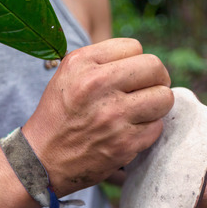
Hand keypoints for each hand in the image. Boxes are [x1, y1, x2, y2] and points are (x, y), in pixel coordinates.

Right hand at [22, 38, 173, 196]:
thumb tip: (145, 61)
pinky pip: (158, 126)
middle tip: (150, 88)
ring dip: (157, 104)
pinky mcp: (125, 143)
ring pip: (164, 98)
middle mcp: (97, 85)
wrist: (42, 160)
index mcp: (82, 63)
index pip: (135, 47)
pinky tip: (132, 130)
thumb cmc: (60, 114)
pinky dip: (149, 129)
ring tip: (142, 110)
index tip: (131, 75)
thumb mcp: (69, 74)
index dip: (136, 62)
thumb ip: (104, 60)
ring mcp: (113, 116)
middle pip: (155, 68)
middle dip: (158, 78)